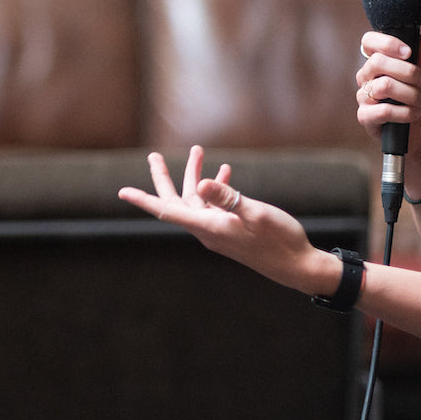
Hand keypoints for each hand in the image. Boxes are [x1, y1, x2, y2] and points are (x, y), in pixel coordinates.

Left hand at [119, 146, 334, 294]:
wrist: (298, 267)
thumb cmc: (280, 241)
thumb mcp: (255, 214)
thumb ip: (227, 198)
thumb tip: (199, 185)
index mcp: (209, 228)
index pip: (168, 211)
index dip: (144, 200)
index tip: (122, 192)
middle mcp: (208, 230)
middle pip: (176, 202)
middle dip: (164, 178)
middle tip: (152, 156)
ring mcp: (219, 231)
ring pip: (197, 201)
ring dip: (195, 177)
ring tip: (198, 152)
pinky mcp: (231, 230)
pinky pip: (215, 206)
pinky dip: (217, 189)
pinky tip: (224, 173)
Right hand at [356, 29, 420, 153]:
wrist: (420, 130)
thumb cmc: (420, 100)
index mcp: (378, 62)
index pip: (369, 41)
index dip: (386, 42)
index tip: (408, 52)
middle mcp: (366, 77)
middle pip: (378, 62)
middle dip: (407, 71)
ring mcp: (363, 96)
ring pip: (384, 86)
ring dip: (410, 94)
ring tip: (420, 101)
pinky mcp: (365, 116)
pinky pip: (383, 110)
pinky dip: (405, 113)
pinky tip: (414, 114)